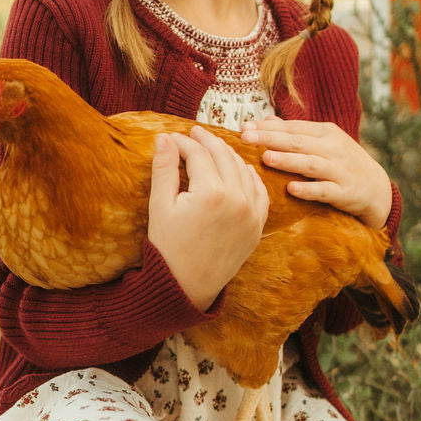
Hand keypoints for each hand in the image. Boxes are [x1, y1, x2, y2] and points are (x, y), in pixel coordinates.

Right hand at [148, 127, 269, 309]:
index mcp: (212, 193)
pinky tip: (240, 169)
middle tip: (194, 134)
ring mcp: (252, 214)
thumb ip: (163, 169)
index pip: (199, 154)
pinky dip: (250, 177)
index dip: (184, 142)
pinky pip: (260, 193)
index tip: (172, 138)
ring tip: (213, 149)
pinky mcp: (257, 227)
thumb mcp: (160, 206)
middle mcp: (238, 200)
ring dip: (229, 155)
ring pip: (244, 170)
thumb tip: (165, 138)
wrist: (185, 286)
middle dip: (207, 142)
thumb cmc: (167, 247)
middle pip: (224, 157)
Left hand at [239, 116, 392, 227]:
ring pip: (311, 164)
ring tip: (266, 158)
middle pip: (298, 142)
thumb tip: (266, 120)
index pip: (294, 127)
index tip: (245, 127)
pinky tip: (291, 189)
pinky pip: (325, 190)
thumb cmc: (343, 164)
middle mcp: (334, 148)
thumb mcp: (324, 142)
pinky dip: (309, 189)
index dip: (269, 127)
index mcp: (326, 133)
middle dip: (271, 139)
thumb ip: (296, 132)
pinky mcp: (345, 192)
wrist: (377, 189)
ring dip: (288, 161)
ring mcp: (340, 170)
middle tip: (246, 138)